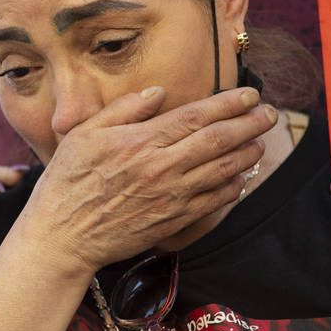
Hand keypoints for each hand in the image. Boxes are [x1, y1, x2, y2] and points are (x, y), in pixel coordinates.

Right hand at [24, 86, 274, 273]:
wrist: (63, 237)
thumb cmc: (67, 183)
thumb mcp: (83, 135)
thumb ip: (123, 110)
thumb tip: (158, 93)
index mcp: (142, 141)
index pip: (198, 115)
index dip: (230, 103)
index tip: (250, 95)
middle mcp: (163, 167)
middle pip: (221, 139)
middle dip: (251, 123)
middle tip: (268, 113)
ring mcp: (172, 196)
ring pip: (224, 169)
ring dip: (248, 152)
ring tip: (260, 141)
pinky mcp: (174, 220)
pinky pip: (215, 200)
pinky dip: (234, 186)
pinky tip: (240, 176)